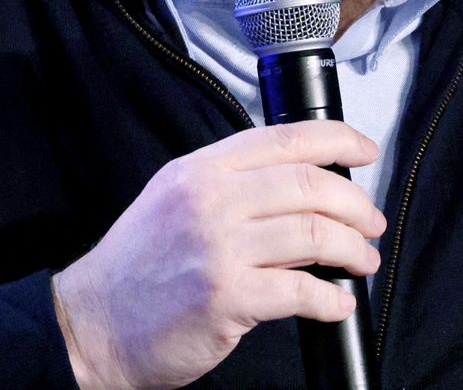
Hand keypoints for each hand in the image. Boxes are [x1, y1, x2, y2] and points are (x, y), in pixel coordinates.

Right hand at [51, 120, 386, 388]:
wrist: (92, 324)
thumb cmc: (136, 270)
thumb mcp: (171, 201)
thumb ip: (227, 185)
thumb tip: (299, 185)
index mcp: (199, 171)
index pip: (282, 138)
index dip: (337, 140)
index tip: (366, 151)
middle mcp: (208, 200)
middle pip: (308, 185)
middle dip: (356, 204)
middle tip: (370, 224)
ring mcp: (217, 249)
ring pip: (314, 234)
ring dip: (352, 251)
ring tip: (361, 263)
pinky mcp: (226, 298)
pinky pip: (301, 292)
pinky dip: (331, 300)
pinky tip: (336, 304)